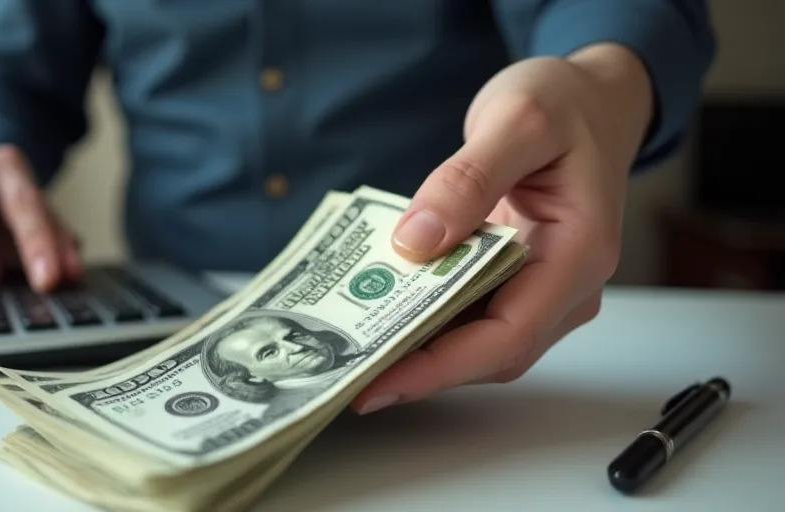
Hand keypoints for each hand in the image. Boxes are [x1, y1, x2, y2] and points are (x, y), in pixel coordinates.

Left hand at [353, 44, 653, 413]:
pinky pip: (471, 312)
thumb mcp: (519, 120)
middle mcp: (568, 285)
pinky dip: (427, 318)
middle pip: (489, 352)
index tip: (378, 381)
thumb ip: (468, 179)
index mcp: (580, 254)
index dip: (440, 368)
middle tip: (345, 375)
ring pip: (478, 341)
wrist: (593, 99)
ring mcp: (544, 287)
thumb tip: (416, 242)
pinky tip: (380, 313)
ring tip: (352, 352)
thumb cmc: (568, 105)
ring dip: (418, 348)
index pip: (507, 337)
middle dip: (418, 368)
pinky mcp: (518, 279)